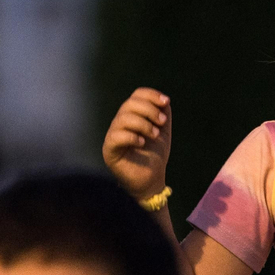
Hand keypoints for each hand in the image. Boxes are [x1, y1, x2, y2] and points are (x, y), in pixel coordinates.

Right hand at [102, 87, 171, 201]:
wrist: (151, 179)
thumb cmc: (154, 154)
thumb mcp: (163, 130)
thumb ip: (163, 113)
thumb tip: (163, 99)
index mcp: (132, 115)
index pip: (136, 95)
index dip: (151, 95)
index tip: (165, 102)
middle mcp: (120, 122)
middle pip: (130, 104)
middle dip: (150, 110)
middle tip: (162, 122)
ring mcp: (113, 135)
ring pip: (123, 118)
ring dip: (143, 124)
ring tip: (155, 134)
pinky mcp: (109, 150)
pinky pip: (116, 136)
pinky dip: (132, 136)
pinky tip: (142, 143)